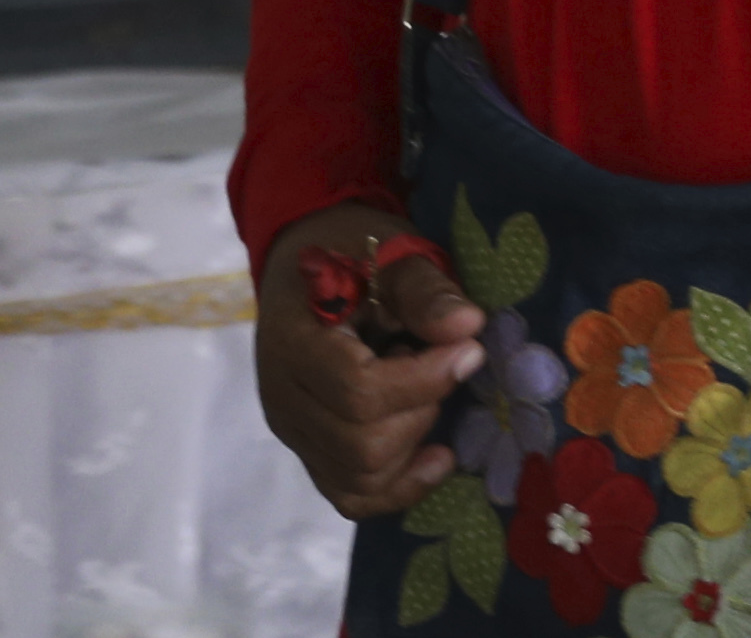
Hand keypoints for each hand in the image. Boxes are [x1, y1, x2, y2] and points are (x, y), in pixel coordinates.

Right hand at [252, 203, 485, 521]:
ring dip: (412, 444)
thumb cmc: (352, 257)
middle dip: (419, 410)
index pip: (357, 391)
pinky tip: (436, 457)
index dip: (424, 381)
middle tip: (438, 366)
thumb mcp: (391, 255)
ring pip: (360, 477)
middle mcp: (282, 397)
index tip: (469, 351)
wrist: (309, 269)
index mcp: (292, 341)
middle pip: (361, 444)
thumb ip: (426, 290)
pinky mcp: (310, 452)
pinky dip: (401, 486)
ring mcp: (293, 431)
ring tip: (422, 394)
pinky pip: (353, 496)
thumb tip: (468, 328)